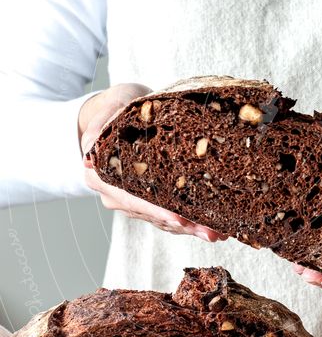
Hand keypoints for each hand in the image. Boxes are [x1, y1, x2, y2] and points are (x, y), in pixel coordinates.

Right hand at [79, 83, 226, 241]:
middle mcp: (113, 193)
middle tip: (211, 233)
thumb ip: (102, 122)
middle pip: (150, 214)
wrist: (120, 112)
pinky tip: (213, 227)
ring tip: (217, 232)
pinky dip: (189, 223)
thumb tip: (89, 148)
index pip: (130, 197)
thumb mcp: (113, 104)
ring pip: (161, 220)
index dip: (155, 210)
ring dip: (190, 228)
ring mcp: (130, 201)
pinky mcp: (146, 202)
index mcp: (101, 174)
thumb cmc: (120, 105)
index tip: (179, 218)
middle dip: (182, 225)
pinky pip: (167, 217)